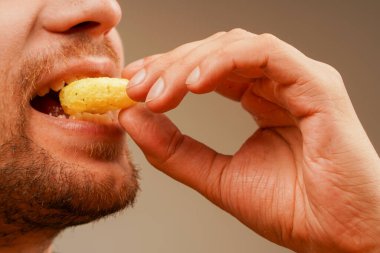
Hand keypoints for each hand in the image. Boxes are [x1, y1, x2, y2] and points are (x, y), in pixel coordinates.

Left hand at [119, 29, 379, 251]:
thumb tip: (132, 119)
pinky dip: (225, 62)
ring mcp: (299, 81)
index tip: (133, 84)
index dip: (168, 71)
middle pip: (216, 53)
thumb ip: (174, 149)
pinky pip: (266, 54)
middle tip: (135, 87)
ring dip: (191, 63)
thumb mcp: (218, 176)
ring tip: (158, 92)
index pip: (209, 69)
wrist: (341, 237)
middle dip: (171, 66)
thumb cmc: (293, 209)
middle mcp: (280, 84)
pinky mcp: (317, 85)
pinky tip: (194, 84)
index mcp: (262, 100)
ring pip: (236, 46)